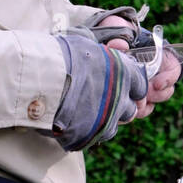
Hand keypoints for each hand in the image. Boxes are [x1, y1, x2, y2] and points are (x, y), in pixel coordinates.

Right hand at [49, 32, 148, 152]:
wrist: (41, 80)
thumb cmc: (61, 56)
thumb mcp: (87, 45)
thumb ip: (103, 56)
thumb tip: (104, 56)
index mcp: (124, 74)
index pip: (140, 86)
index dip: (131, 86)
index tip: (121, 85)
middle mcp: (119, 100)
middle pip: (130, 110)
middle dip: (120, 106)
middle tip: (103, 101)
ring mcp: (105, 122)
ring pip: (112, 127)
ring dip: (103, 121)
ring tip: (85, 112)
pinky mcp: (88, 137)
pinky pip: (92, 137)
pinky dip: (85, 132)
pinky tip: (73, 122)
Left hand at [95, 14, 182, 118]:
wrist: (98, 41)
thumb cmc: (113, 32)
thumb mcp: (115, 28)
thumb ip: (119, 36)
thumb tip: (120, 45)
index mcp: (157, 57)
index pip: (173, 69)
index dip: (169, 78)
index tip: (157, 84)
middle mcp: (152, 74)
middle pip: (166, 91)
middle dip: (155, 96)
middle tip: (142, 95)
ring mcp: (141, 88)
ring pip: (150, 105)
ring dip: (143, 107)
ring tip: (131, 102)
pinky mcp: (128, 99)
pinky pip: (133, 112)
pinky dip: (129, 113)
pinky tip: (121, 109)